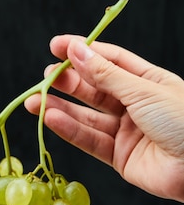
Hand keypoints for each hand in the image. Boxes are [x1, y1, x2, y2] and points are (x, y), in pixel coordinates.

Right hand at [25, 36, 183, 201]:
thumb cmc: (183, 120)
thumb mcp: (143, 90)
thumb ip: (105, 74)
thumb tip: (76, 49)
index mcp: (147, 81)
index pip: (108, 60)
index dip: (82, 52)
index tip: (55, 47)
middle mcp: (135, 104)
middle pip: (94, 88)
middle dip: (68, 81)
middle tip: (45, 77)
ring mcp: (127, 131)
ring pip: (88, 116)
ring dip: (61, 108)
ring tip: (35, 101)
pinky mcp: (120, 157)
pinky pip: (91, 140)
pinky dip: (70, 130)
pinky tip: (51, 119)